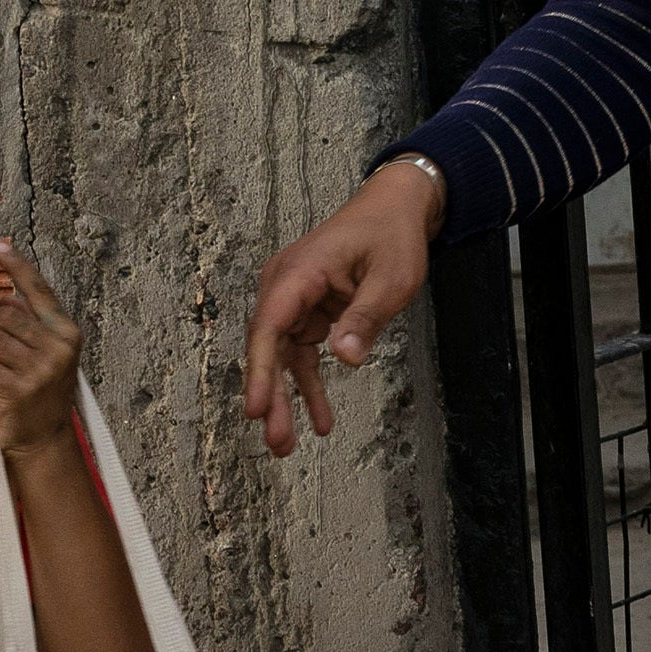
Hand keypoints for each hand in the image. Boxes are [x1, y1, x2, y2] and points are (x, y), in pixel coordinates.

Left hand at [0, 263, 86, 460]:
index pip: (39, 290)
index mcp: (66, 333)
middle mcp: (59, 348)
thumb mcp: (45, 353)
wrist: (44, 439)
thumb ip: (30, 324)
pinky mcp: (19, 390)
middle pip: (4, 315)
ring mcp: (41, 370)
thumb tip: (6, 295)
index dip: (16, 266)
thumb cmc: (41, 392)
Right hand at [248, 160, 448, 448]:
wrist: (394, 207)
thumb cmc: (391, 235)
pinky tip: (319, 418)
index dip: (261, 370)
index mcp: (299, 272)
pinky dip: (308, 383)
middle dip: (270, 396)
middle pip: (269, 347)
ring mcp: (292, 298)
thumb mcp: (391, 278)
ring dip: (286, 398)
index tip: (256, 407)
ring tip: (287, 444)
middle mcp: (284, 285)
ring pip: (282, 356)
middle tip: (276, 442)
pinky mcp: (305, 309)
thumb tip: (346, 358)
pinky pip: (302, 352)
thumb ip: (366, 317)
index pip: (270, 326)